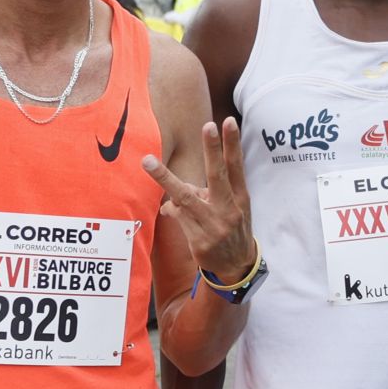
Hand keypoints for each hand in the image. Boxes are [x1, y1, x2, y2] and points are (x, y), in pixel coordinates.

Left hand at [142, 117, 255, 281]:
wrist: (237, 266)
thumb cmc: (231, 228)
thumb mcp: (232, 208)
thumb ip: (211, 192)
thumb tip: (182, 187)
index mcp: (240, 197)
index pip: (236, 166)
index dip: (232, 144)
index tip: (227, 122)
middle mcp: (229, 209)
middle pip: (218, 175)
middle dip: (211, 149)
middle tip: (207, 125)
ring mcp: (215, 226)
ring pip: (185, 197)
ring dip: (164, 178)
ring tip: (147, 161)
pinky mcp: (200, 241)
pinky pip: (177, 215)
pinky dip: (171, 209)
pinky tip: (170, 210)